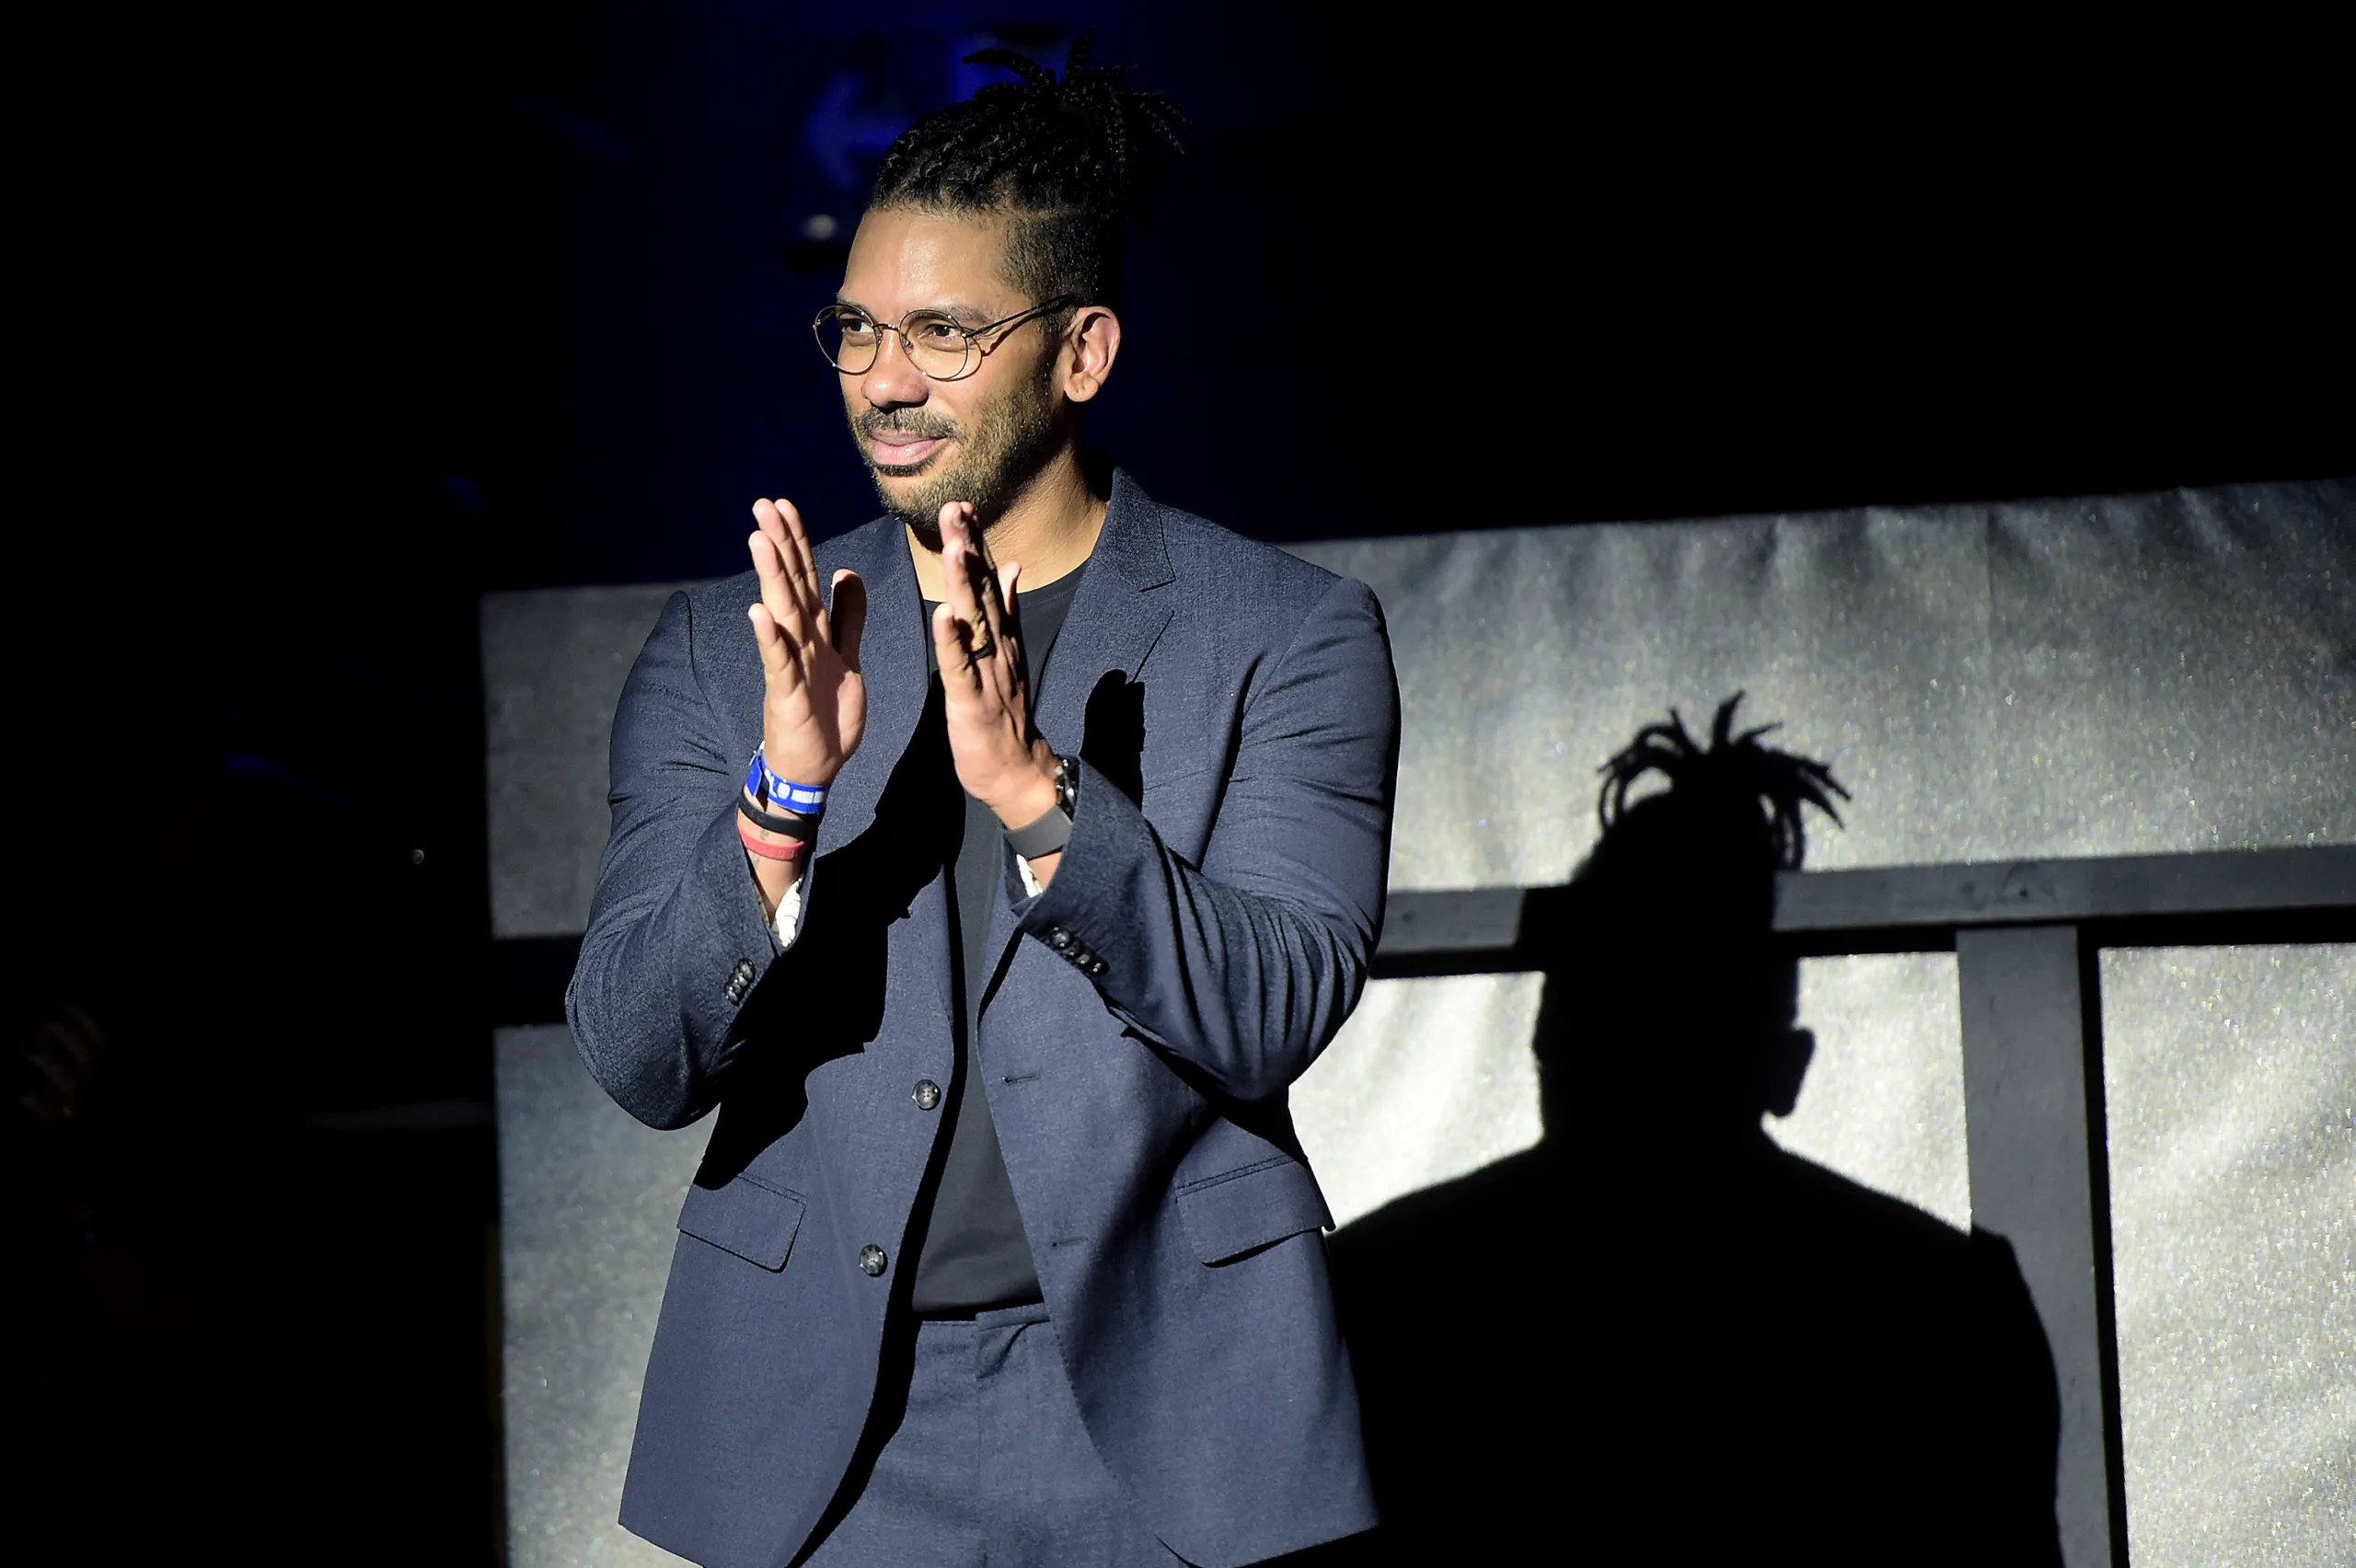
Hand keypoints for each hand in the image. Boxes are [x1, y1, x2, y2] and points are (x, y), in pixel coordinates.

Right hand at [748, 498, 866, 787]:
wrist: (817, 765)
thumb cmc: (827, 713)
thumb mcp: (848, 656)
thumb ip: (849, 616)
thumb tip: (846, 572)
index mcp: (817, 630)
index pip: (807, 576)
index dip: (798, 541)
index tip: (785, 505)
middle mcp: (800, 640)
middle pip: (790, 584)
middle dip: (779, 544)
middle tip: (763, 505)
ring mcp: (792, 664)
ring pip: (782, 614)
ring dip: (771, 578)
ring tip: (759, 541)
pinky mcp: (787, 693)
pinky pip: (779, 662)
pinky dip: (769, 639)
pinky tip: (758, 614)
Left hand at [932, 502, 1058, 829]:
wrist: (1018, 772)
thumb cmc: (1006, 714)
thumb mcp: (1009, 654)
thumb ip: (1009, 609)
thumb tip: (1014, 566)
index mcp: (1002, 636)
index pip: (989, 581)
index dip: (976, 543)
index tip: (963, 506)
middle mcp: (998, 648)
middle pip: (983, 591)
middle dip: (969, 549)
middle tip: (955, 508)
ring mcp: (988, 674)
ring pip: (974, 623)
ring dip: (964, 584)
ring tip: (954, 547)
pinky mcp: (973, 703)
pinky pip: (961, 669)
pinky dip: (952, 643)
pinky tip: (943, 616)